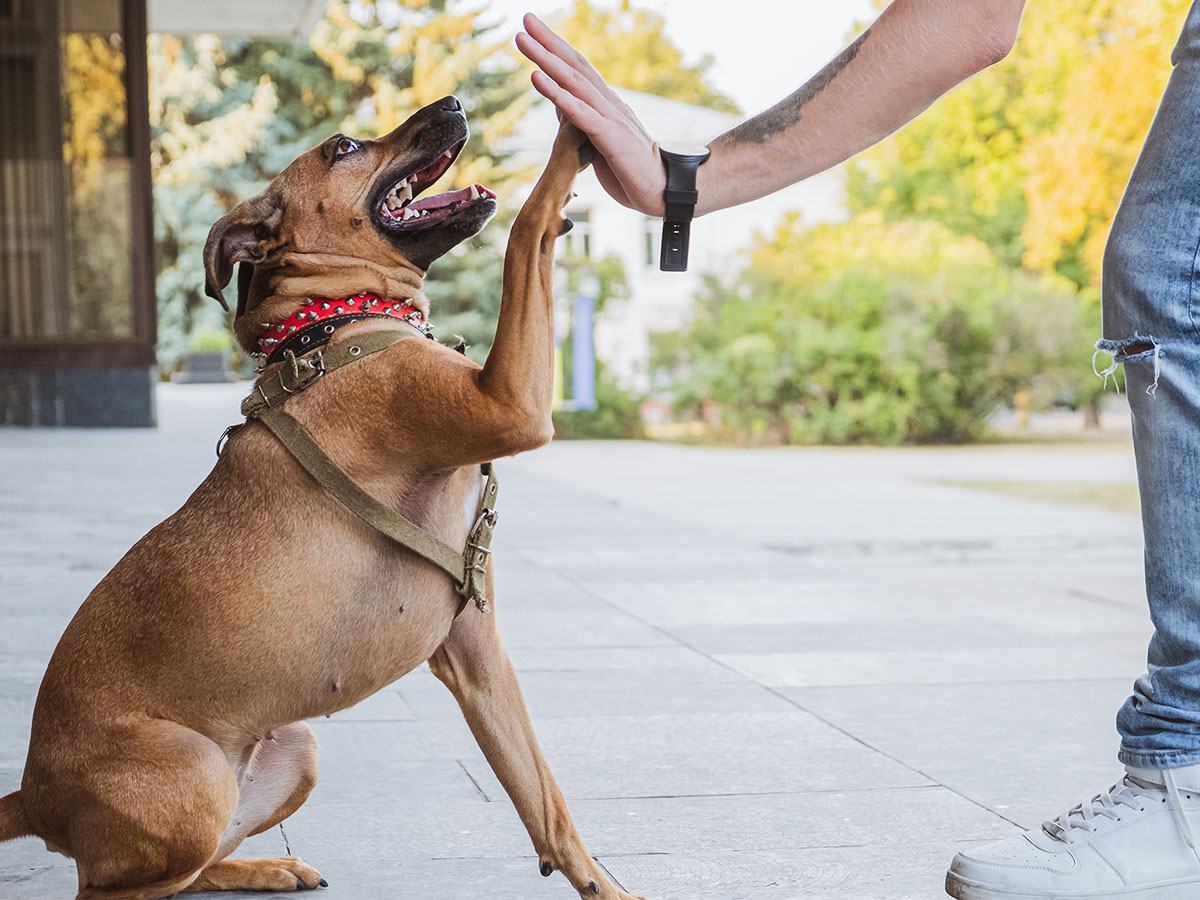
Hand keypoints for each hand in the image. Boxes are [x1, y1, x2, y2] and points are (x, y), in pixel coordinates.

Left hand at [516, 13, 665, 215]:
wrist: (664, 191)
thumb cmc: (632, 172)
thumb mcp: (600, 143)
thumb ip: (582, 121)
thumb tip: (561, 104)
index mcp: (608, 105)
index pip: (580, 69)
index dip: (557, 48)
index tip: (534, 30)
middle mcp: (610, 104)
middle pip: (576, 65)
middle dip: (549, 41)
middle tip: (526, 19)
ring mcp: (611, 118)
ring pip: (574, 81)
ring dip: (546, 58)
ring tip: (522, 39)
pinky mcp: (610, 136)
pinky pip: (579, 111)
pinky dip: (556, 93)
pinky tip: (536, 77)